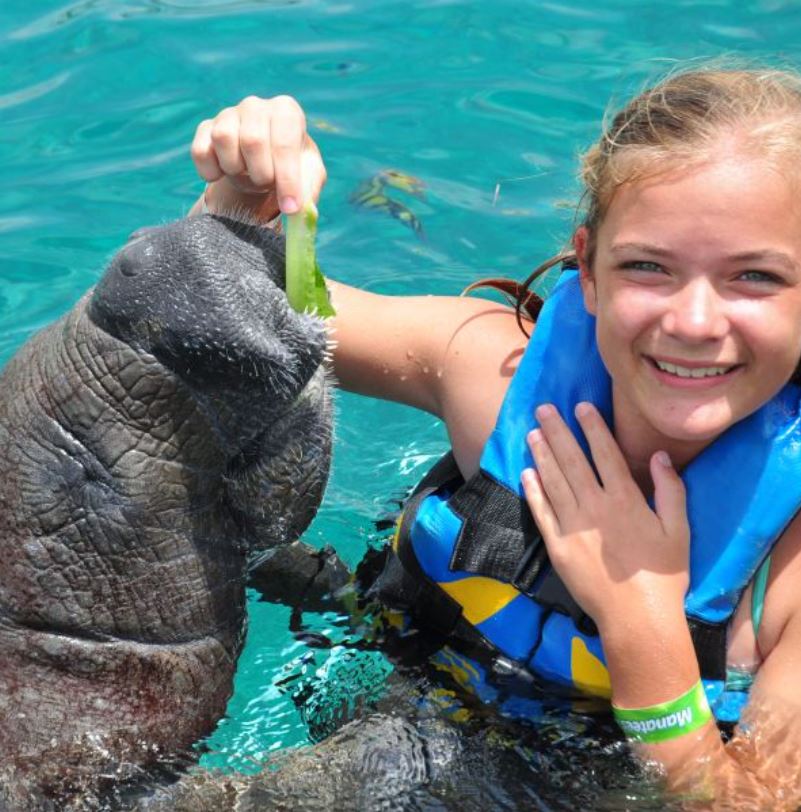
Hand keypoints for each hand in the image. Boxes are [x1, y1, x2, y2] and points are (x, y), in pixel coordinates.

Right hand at [190, 95, 326, 217]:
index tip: (290, 207)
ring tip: (248, 175)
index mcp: (287, 112)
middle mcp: (256, 106)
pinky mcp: (206, 129)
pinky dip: (210, 172)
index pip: (284, 142)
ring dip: (236, 170)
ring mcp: (228, 115)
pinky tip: (223, 176)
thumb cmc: (293, 170)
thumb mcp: (309, 179)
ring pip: (223, 139)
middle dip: (261, 174)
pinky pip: (201, 151)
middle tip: (267, 184)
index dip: (287, 179)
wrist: (266, 166)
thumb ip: (308, 192)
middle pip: (252, 140)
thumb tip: (296, 210)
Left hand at [521, 402, 689, 632]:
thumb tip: (660, 456)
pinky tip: (526, 473)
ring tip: (532, 432)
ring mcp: (573, 526)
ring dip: (541, 454)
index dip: (592, 427)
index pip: (605, 453)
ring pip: (553, 481)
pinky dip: (533, 491)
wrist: (637, 617)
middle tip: (543, 408)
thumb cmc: (663, 576)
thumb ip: (671, 490)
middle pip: (572, 461)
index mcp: (626, 500)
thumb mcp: (679, 530)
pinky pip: (541, 512)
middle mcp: (595, 507)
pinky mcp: (557, 546)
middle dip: (557, 431)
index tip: (580, 406)